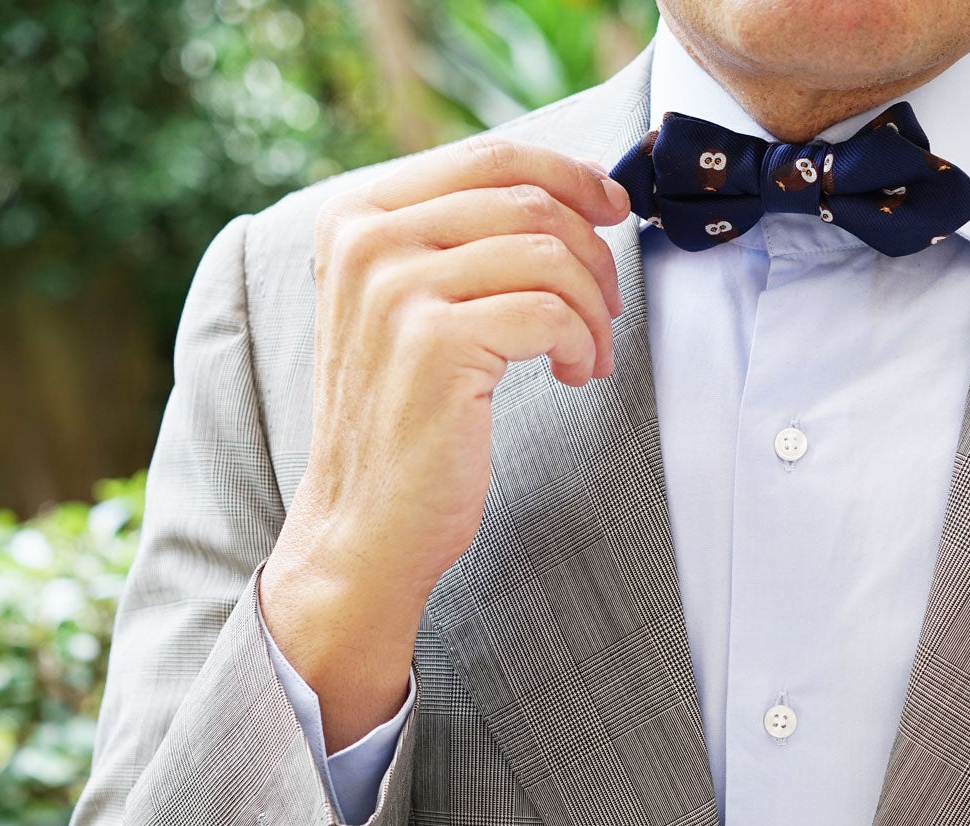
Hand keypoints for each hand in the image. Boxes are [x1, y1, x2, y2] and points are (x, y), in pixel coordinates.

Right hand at [260, 136, 630, 747]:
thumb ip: (460, 242)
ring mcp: (395, 288)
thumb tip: (567, 190)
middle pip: (528, 201)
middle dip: (592, 251)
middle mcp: (367, 240)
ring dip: (591, 308)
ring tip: (589, 354)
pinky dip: (582, 344)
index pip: (489, 158)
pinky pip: (550, 313)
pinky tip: (574, 375)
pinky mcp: (434, 343)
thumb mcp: (411, 307)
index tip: (612, 205)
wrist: (365, 522)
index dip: (569, 174)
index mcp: (357, 217)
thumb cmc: (404, 419)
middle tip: (607, 305)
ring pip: (548, 255)